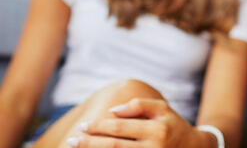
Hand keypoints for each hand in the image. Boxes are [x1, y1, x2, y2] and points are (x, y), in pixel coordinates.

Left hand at [71, 98, 208, 147]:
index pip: (120, 128)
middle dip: (89, 144)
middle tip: (70, 141)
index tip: (82, 126)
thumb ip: (139, 105)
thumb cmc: (173, 125)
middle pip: (114, 147)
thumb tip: (113, 111)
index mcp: (157, 129)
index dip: (98, 127)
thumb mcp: (162, 109)